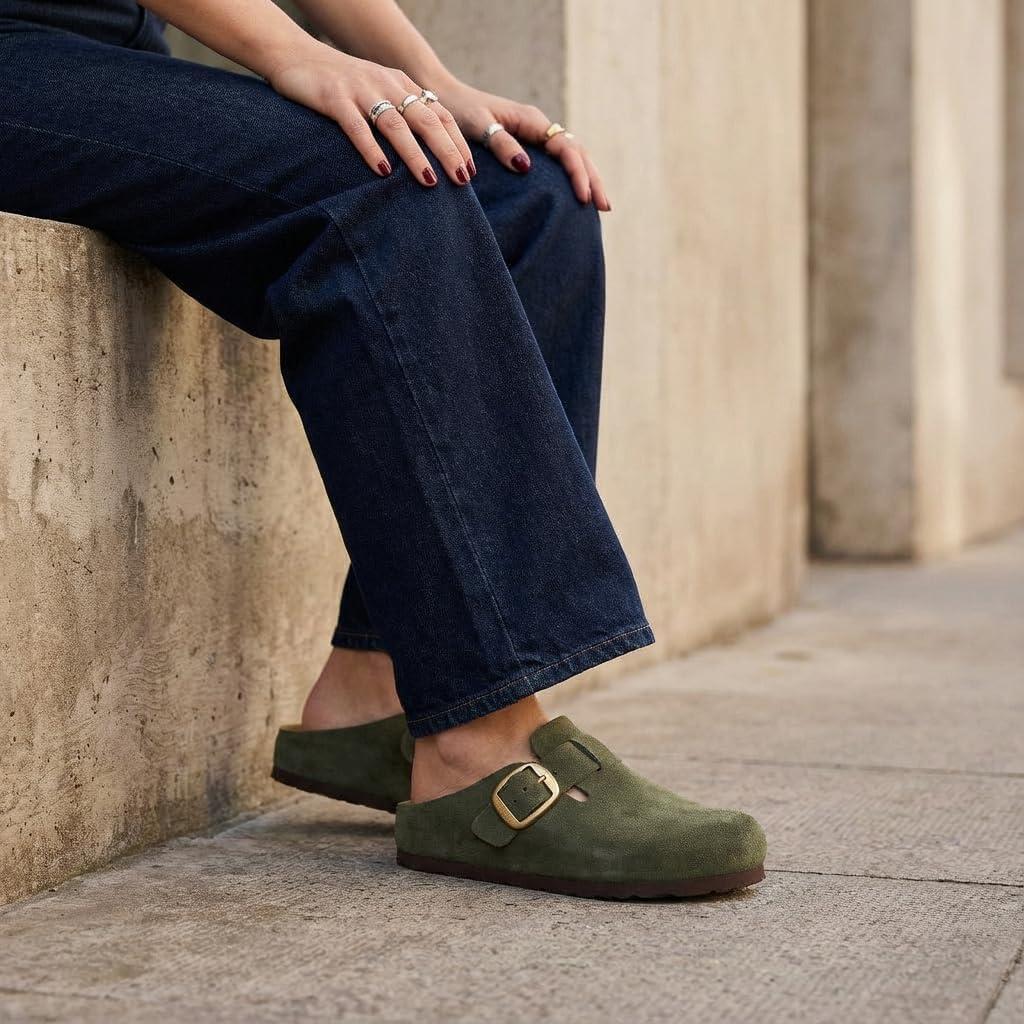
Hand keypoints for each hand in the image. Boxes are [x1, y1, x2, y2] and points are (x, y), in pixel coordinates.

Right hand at [267, 42, 473, 185]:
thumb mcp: (378, 92)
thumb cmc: (340, 84)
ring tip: (429, 181)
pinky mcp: (334, 98)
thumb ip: (401, 112)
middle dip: (448, 151)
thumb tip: (429, 150)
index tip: (470, 170)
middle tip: (462, 180)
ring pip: (395, 124)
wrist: (294, 56)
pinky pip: (357, 126)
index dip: (457, 142)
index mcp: (401, 84)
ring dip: (414, 155)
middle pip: (426, 120)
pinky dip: (371, 149)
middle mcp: (386, 84)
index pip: (439, 113)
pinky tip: (382, 172)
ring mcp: (360, 90)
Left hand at [437, 80, 610, 210]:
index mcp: (531, 121)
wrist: (443, 98)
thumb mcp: (477, 125)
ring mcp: (535, 136)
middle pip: (577, 152)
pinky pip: (557, 162)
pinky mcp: (528, 145)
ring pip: (571, 156)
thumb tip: (526, 166)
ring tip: (599, 205)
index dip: (578, 173)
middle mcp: (538, 127)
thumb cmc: (458, 111)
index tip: (583, 197)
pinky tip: (577, 194)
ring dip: (587, 179)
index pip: (566, 147)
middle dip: (593, 179)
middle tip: (605, 207)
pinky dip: (572, 177)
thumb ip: (500, 143)